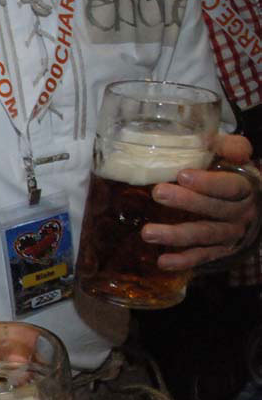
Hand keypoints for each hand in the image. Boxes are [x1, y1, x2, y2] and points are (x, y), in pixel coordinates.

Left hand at [145, 134, 257, 269]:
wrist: (252, 207)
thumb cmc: (232, 176)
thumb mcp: (233, 158)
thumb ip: (227, 147)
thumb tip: (209, 139)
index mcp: (246, 187)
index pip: (230, 186)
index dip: (208, 182)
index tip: (182, 175)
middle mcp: (241, 213)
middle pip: (216, 210)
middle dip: (187, 202)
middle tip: (158, 193)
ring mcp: (230, 234)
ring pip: (205, 235)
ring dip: (176, 235)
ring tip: (147, 233)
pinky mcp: (219, 251)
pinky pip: (202, 257)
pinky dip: (183, 261)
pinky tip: (162, 261)